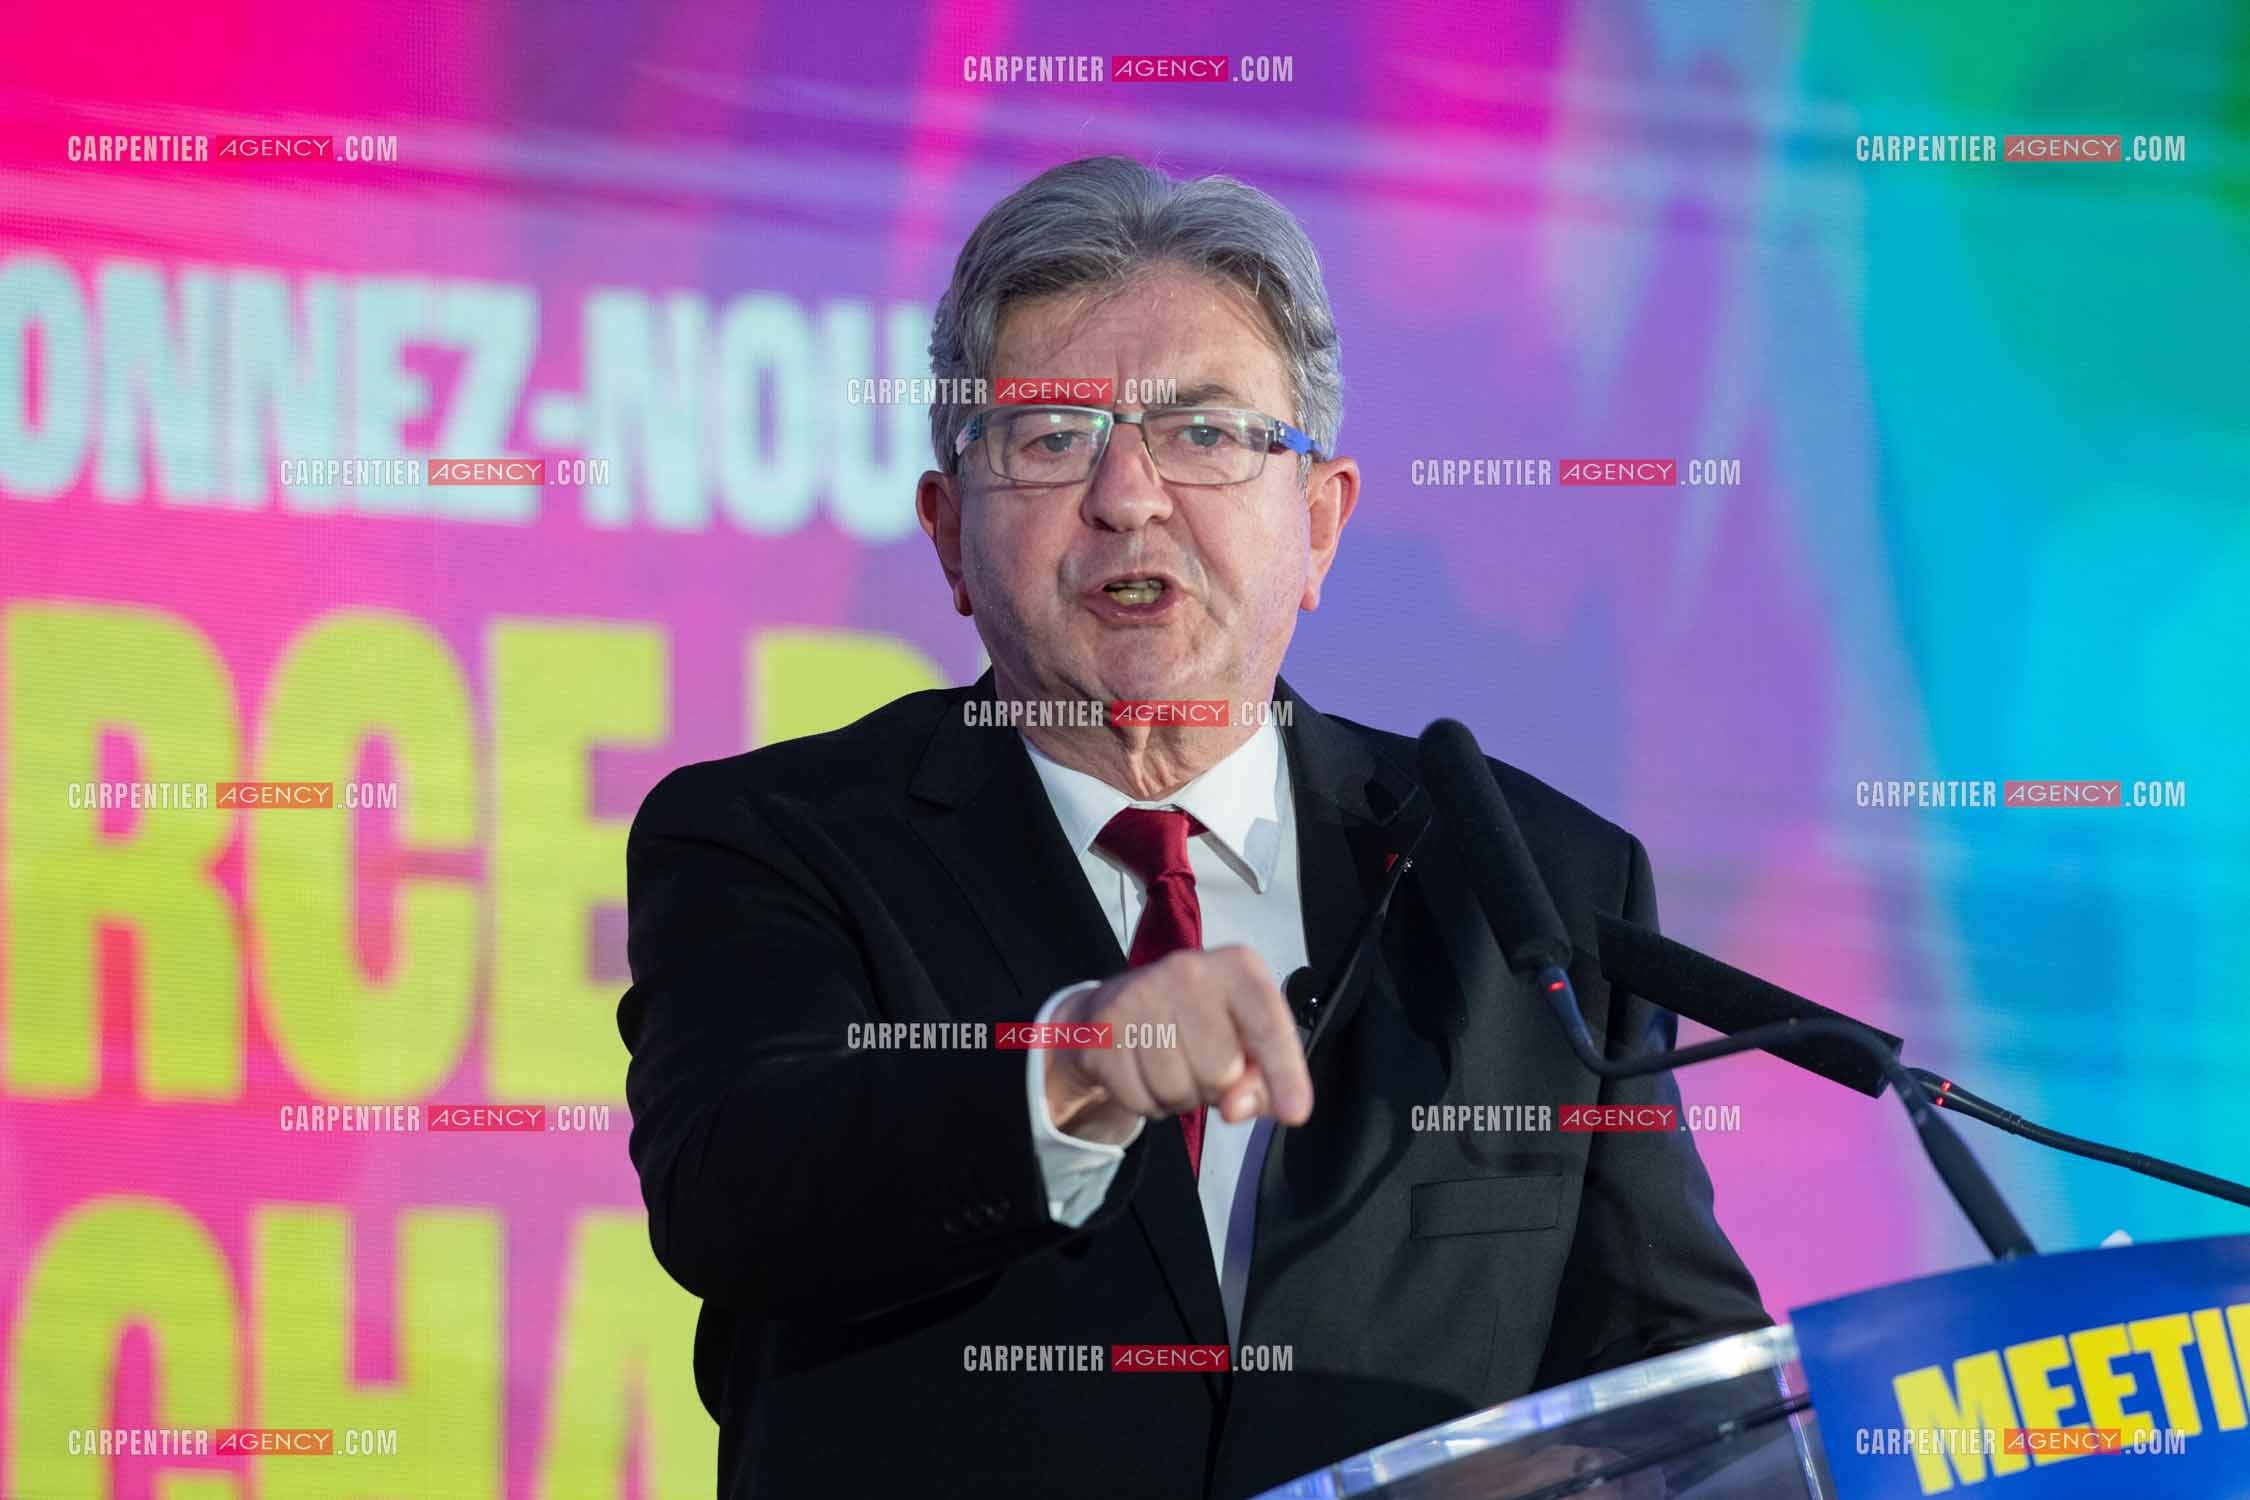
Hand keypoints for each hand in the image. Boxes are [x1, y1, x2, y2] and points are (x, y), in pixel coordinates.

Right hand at [1040, 946, 1313, 1144]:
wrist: (1116, 1008)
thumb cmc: (1199, 1023)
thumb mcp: (1246, 1040)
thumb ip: (1261, 1078)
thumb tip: (1237, 1107)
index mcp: (1237, 967)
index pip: (1268, 1024)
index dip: (1284, 1073)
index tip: (1295, 1112)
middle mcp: (1188, 970)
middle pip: (1221, 1070)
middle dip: (1216, 1086)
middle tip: (1203, 1065)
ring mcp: (1139, 995)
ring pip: (1177, 1089)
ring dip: (1180, 1097)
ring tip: (1173, 1066)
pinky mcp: (1103, 1028)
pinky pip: (1139, 1098)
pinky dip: (1147, 1102)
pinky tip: (1144, 1072)